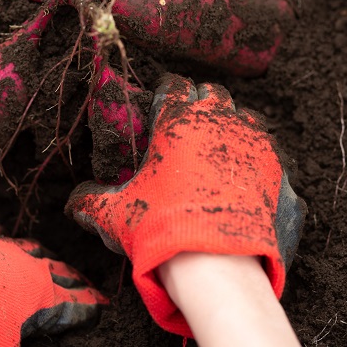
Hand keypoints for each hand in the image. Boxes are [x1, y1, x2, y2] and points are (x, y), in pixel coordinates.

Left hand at [0, 219, 106, 346]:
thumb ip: (9, 342)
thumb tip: (10, 343)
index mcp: (39, 294)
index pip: (72, 301)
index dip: (88, 304)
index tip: (102, 304)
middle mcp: (24, 265)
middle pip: (54, 269)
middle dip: (69, 275)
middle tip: (80, 278)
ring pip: (25, 247)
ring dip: (36, 253)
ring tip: (44, 254)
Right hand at [65, 73, 305, 336]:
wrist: (217, 260)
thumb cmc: (162, 228)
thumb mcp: (117, 213)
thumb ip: (92, 202)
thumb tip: (72, 204)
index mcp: (175, 120)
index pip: (172, 86)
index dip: (168, 91)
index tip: (165, 101)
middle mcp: (214, 119)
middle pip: (211, 93)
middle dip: (200, 102)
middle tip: (190, 122)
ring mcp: (248, 137)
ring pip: (241, 113)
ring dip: (229, 121)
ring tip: (218, 143)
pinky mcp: (273, 161)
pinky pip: (265, 141)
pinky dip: (252, 148)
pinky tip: (243, 167)